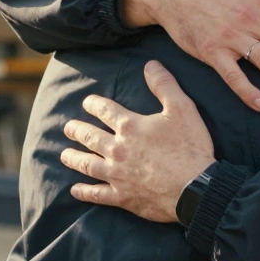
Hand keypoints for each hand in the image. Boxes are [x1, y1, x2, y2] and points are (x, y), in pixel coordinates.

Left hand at [61, 61, 215, 222]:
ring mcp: (117, 174)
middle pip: (90, 137)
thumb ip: (164, 84)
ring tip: (64, 155)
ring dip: (73, 158)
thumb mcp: (182, 108)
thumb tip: (150, 64)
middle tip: (68, 128)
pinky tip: (75, 190)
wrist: (195, 188)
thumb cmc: (190, 147)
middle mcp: (118, 149)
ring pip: (88, 164)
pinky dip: (84, 192)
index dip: (94, 104)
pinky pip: (97, 194)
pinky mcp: (122, 196)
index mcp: (130, 126)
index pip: (104, 110)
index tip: (86, 102)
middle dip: (77, 130)